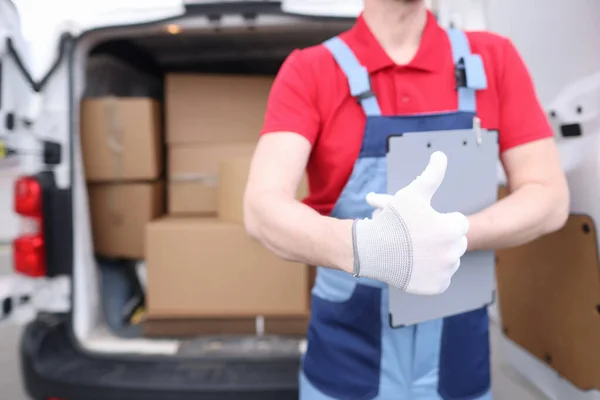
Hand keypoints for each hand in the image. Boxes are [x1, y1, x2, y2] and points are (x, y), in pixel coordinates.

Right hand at [353, 151, 468, 294]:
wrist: (371, 251)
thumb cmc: (392, 220)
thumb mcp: (412, 193)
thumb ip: (432, 174)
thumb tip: (441, 155)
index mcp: (452, 229)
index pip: (457, 222)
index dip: (440, 219)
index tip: (423, 220)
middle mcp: (452, 253)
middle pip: (454, 242)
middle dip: (441, 237)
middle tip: (420, 235)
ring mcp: (444, 272)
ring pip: (448, 260)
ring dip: (438, 255)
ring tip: (418, 249)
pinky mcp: (436, 287)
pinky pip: (441, 278)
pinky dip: (432, 273)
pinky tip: (418, 265)